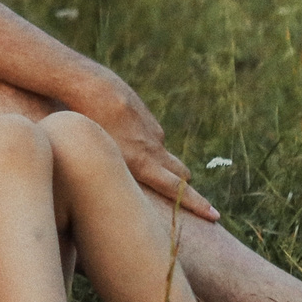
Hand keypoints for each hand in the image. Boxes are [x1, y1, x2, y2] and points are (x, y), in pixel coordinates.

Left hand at [83, 89, 216, 221]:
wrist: (90, 86)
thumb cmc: (85, 124)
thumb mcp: (99, 155)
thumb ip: (115, 172)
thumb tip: (115, 196)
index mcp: (140, 162)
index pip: (175, 188)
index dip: (197, 203)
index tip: (215, 215)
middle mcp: (151, 148)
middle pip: (180, 172)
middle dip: (184, 185)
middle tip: (187, 198)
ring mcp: (152, 131)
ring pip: (162, 154)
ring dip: (158, 163)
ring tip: (137, 168)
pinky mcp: (147, 117)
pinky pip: (149, 137)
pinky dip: (143, 143)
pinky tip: (124, 138)